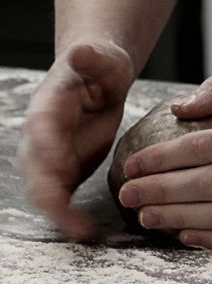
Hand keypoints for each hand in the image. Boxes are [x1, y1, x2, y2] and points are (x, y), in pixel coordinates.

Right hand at [18, 41, 134, 240]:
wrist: (97, 80)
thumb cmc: (100, 67)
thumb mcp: (103, 59)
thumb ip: (93, 58)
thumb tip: (82, 50)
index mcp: (47, 108)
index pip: (41, 131)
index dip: (48, 150)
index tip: (62, 168)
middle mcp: (40, 138)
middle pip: (36, 169)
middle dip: (51, 195)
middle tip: (72, 218)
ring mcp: (49, 158)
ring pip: (44, 191)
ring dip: (60, 214)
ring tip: (83, 233)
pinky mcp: (64, 172)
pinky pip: (60, 199)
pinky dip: (70, 217)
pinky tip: (88, 232)